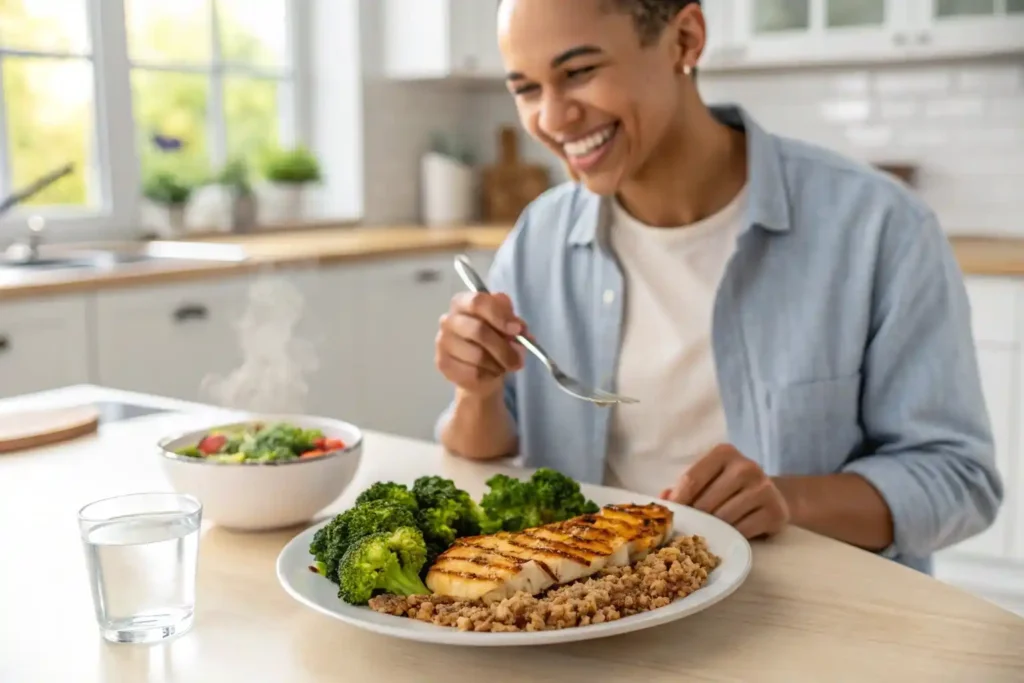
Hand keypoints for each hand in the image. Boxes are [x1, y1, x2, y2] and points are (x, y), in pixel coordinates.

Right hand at [435, 292, 526, 396]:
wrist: (484, 370)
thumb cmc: (495, 340)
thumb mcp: (509, 326)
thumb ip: (513, 321)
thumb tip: (517, 327)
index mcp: (463, 302)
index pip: (477, 302)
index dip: (499, 315)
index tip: (517, 330)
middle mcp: (448, 319)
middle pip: (478, 330)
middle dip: (503, 347)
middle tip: (518, 359)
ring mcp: (443, 342)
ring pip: (477, 356)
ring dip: (498, 363)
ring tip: (505, 366)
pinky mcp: (443, 364)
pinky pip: (472, 372)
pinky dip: (488, 375)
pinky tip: (491, 373)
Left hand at [660, 444, 789, 539]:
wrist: (775, 496)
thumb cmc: (730, 488)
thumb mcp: (708, 479)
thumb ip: (684, 487)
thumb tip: (663, 501)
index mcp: (724, 453)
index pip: (692, 478)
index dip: (678, 500)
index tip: (670, 516)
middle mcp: (746, 467)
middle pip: (706, 501)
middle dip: (694, 518)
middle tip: (687, 530)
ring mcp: (763, 489)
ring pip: (723, 518)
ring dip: (712, 529)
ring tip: (706, 533)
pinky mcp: (775, 511)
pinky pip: (742, 530)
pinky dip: (731, 537)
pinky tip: (727, 536)